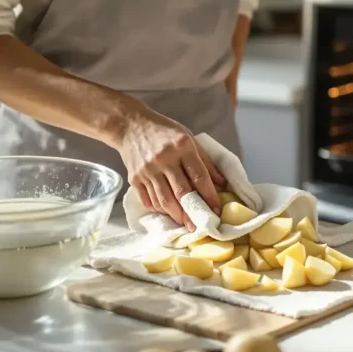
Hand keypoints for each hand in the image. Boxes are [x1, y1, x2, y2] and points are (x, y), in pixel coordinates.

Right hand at [117, 101, 226, 230]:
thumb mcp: (188, 138)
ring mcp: (148, 170)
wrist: (131, 125)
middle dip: (192, 212)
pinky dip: (159, 209)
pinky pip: (148, 200)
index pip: (199, 176)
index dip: (209, 195)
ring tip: (185, 223)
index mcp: (182, 146)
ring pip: (164, 200)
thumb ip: (205, 161)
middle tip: (200, 226)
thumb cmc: (164, 132)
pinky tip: (168, 212)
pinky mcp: (134, 178)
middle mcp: (164, 159)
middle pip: (181, 192)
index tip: (216, 209)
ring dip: (176, 215)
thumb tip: (222, 182)